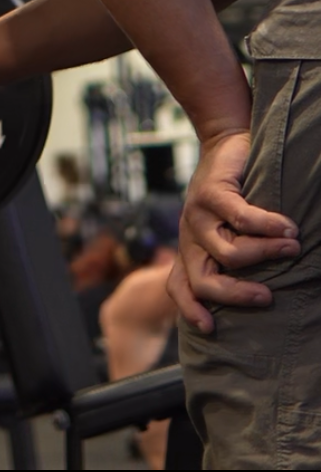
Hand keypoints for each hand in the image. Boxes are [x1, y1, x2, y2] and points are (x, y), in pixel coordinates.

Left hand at [167, 129, 299, 334]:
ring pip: (230, 254)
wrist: (224, 142)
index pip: (178, 286)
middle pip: (204, 281)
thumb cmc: (232, 192)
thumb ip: (230, 254)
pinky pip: (243, 220)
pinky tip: (288, 229)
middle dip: (237, 295)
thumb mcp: (224, 228)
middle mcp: (188, 236)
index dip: (190, 309)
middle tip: (267, 296)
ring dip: (266, 254)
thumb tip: (262, 287)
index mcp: (189, 248)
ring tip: (293, 248)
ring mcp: (196, 215)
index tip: (210, 329)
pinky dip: (269, 227)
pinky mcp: (210, 193)